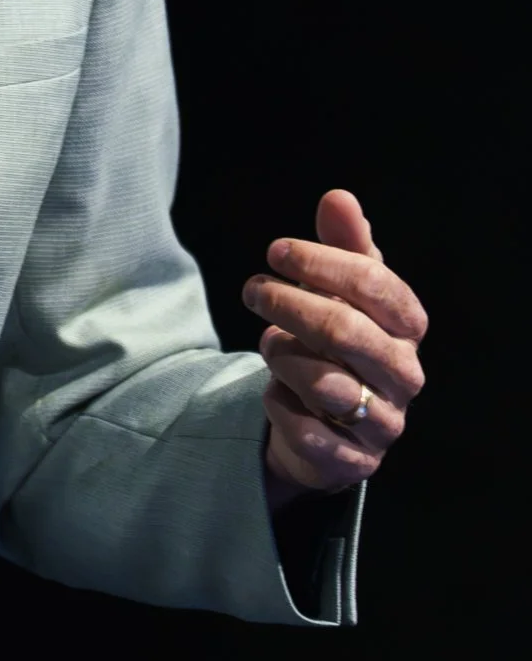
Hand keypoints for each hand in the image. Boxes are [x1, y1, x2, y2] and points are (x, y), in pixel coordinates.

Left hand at [244, 188, 426, 505]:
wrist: (326, 418)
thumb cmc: (335, 339)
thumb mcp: (340, 289)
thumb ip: (343, 245)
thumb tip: (339, 198)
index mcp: (406, 327)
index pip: (375, 284)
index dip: (322, 263)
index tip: (275, 252)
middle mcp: (404, 376)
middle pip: (345, 331)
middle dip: (289, 304)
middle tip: (253, 291)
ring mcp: (384, 423)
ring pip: (325, 382)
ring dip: (282, 355)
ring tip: (269, 343)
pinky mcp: (354, 462)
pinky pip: (307, 430)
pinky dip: (279, 404)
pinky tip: (275, 393)